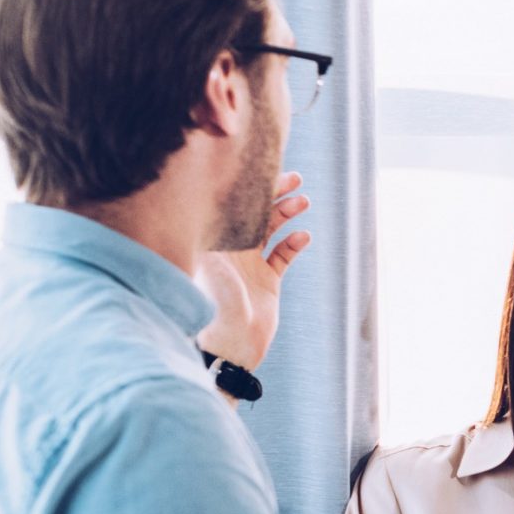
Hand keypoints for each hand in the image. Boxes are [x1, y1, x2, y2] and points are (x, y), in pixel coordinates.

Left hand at [193, 171, 310, 369]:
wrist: (229, 343)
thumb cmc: (212, 301)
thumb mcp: (209, 260)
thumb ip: (214, 229)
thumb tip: (210, 189)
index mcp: (215, 240)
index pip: (233, 205)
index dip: (251, 187)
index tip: (268, 171)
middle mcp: (231, 248)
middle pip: (255, 212)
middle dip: (275, 194)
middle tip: (295, 179)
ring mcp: (250, 264)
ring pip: (273, 230)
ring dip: (288, 214)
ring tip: (303, 202)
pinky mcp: (268, 282)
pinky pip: (284, 256)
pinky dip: (294, 244)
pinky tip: (303, 237)